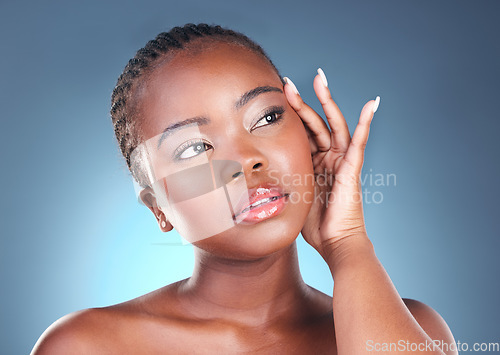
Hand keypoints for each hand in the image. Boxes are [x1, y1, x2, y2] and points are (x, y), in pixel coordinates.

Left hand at [283, 69, 379, 260]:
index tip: (274, 98)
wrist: (334, 244)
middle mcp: (328, 158)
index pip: (301, 132)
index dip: (289, 115)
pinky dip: (366, 123)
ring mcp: (342, 162)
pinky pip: (360, 142)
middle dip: (302, 102)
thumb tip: (257, 175)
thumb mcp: (292, 194)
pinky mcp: (352, 169)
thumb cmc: (314, 225)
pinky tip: (372, 104)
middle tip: (288, 82)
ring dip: (327, 102)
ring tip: (320, 79)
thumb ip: (283, 179)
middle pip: (316, 123)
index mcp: (313, 163)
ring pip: (334, 125)